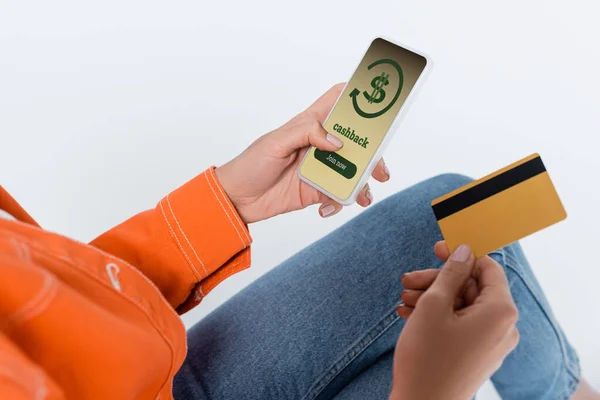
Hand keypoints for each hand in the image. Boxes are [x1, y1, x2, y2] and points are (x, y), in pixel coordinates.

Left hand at [214, 83, 390, 223]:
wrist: (237, 199)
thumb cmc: (251, 164)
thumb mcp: (276, 142)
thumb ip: (307, 133)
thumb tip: (337, 141)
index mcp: (309, 124)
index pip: (337, 102)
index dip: (357, 97)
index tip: (378, 103)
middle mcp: (319, 144)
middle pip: (356, 141)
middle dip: (373, 153)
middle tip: (381, 169)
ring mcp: (320, 168)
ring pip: (353, 170)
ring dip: (363, 183)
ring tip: (364, 197)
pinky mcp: (317, 190)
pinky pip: (338, 195)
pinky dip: (339, 202)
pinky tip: (326, 209)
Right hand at [389, 243, 519, 399]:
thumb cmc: (428, 357)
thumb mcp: (434, 305)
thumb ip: (451, 273)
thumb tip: (464, 251)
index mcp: (500, 311)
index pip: (488, 267)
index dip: (460, 255)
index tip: (436, 249)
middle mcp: (503, 327)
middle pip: (471, 287)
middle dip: (437, 281)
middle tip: (408, 280)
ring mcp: (491, 344)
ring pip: (462, 306)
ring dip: (431, 298)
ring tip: (403, 301)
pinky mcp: (478, 355)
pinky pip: (461, 325)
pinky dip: (437, 317)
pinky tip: (408, 315)